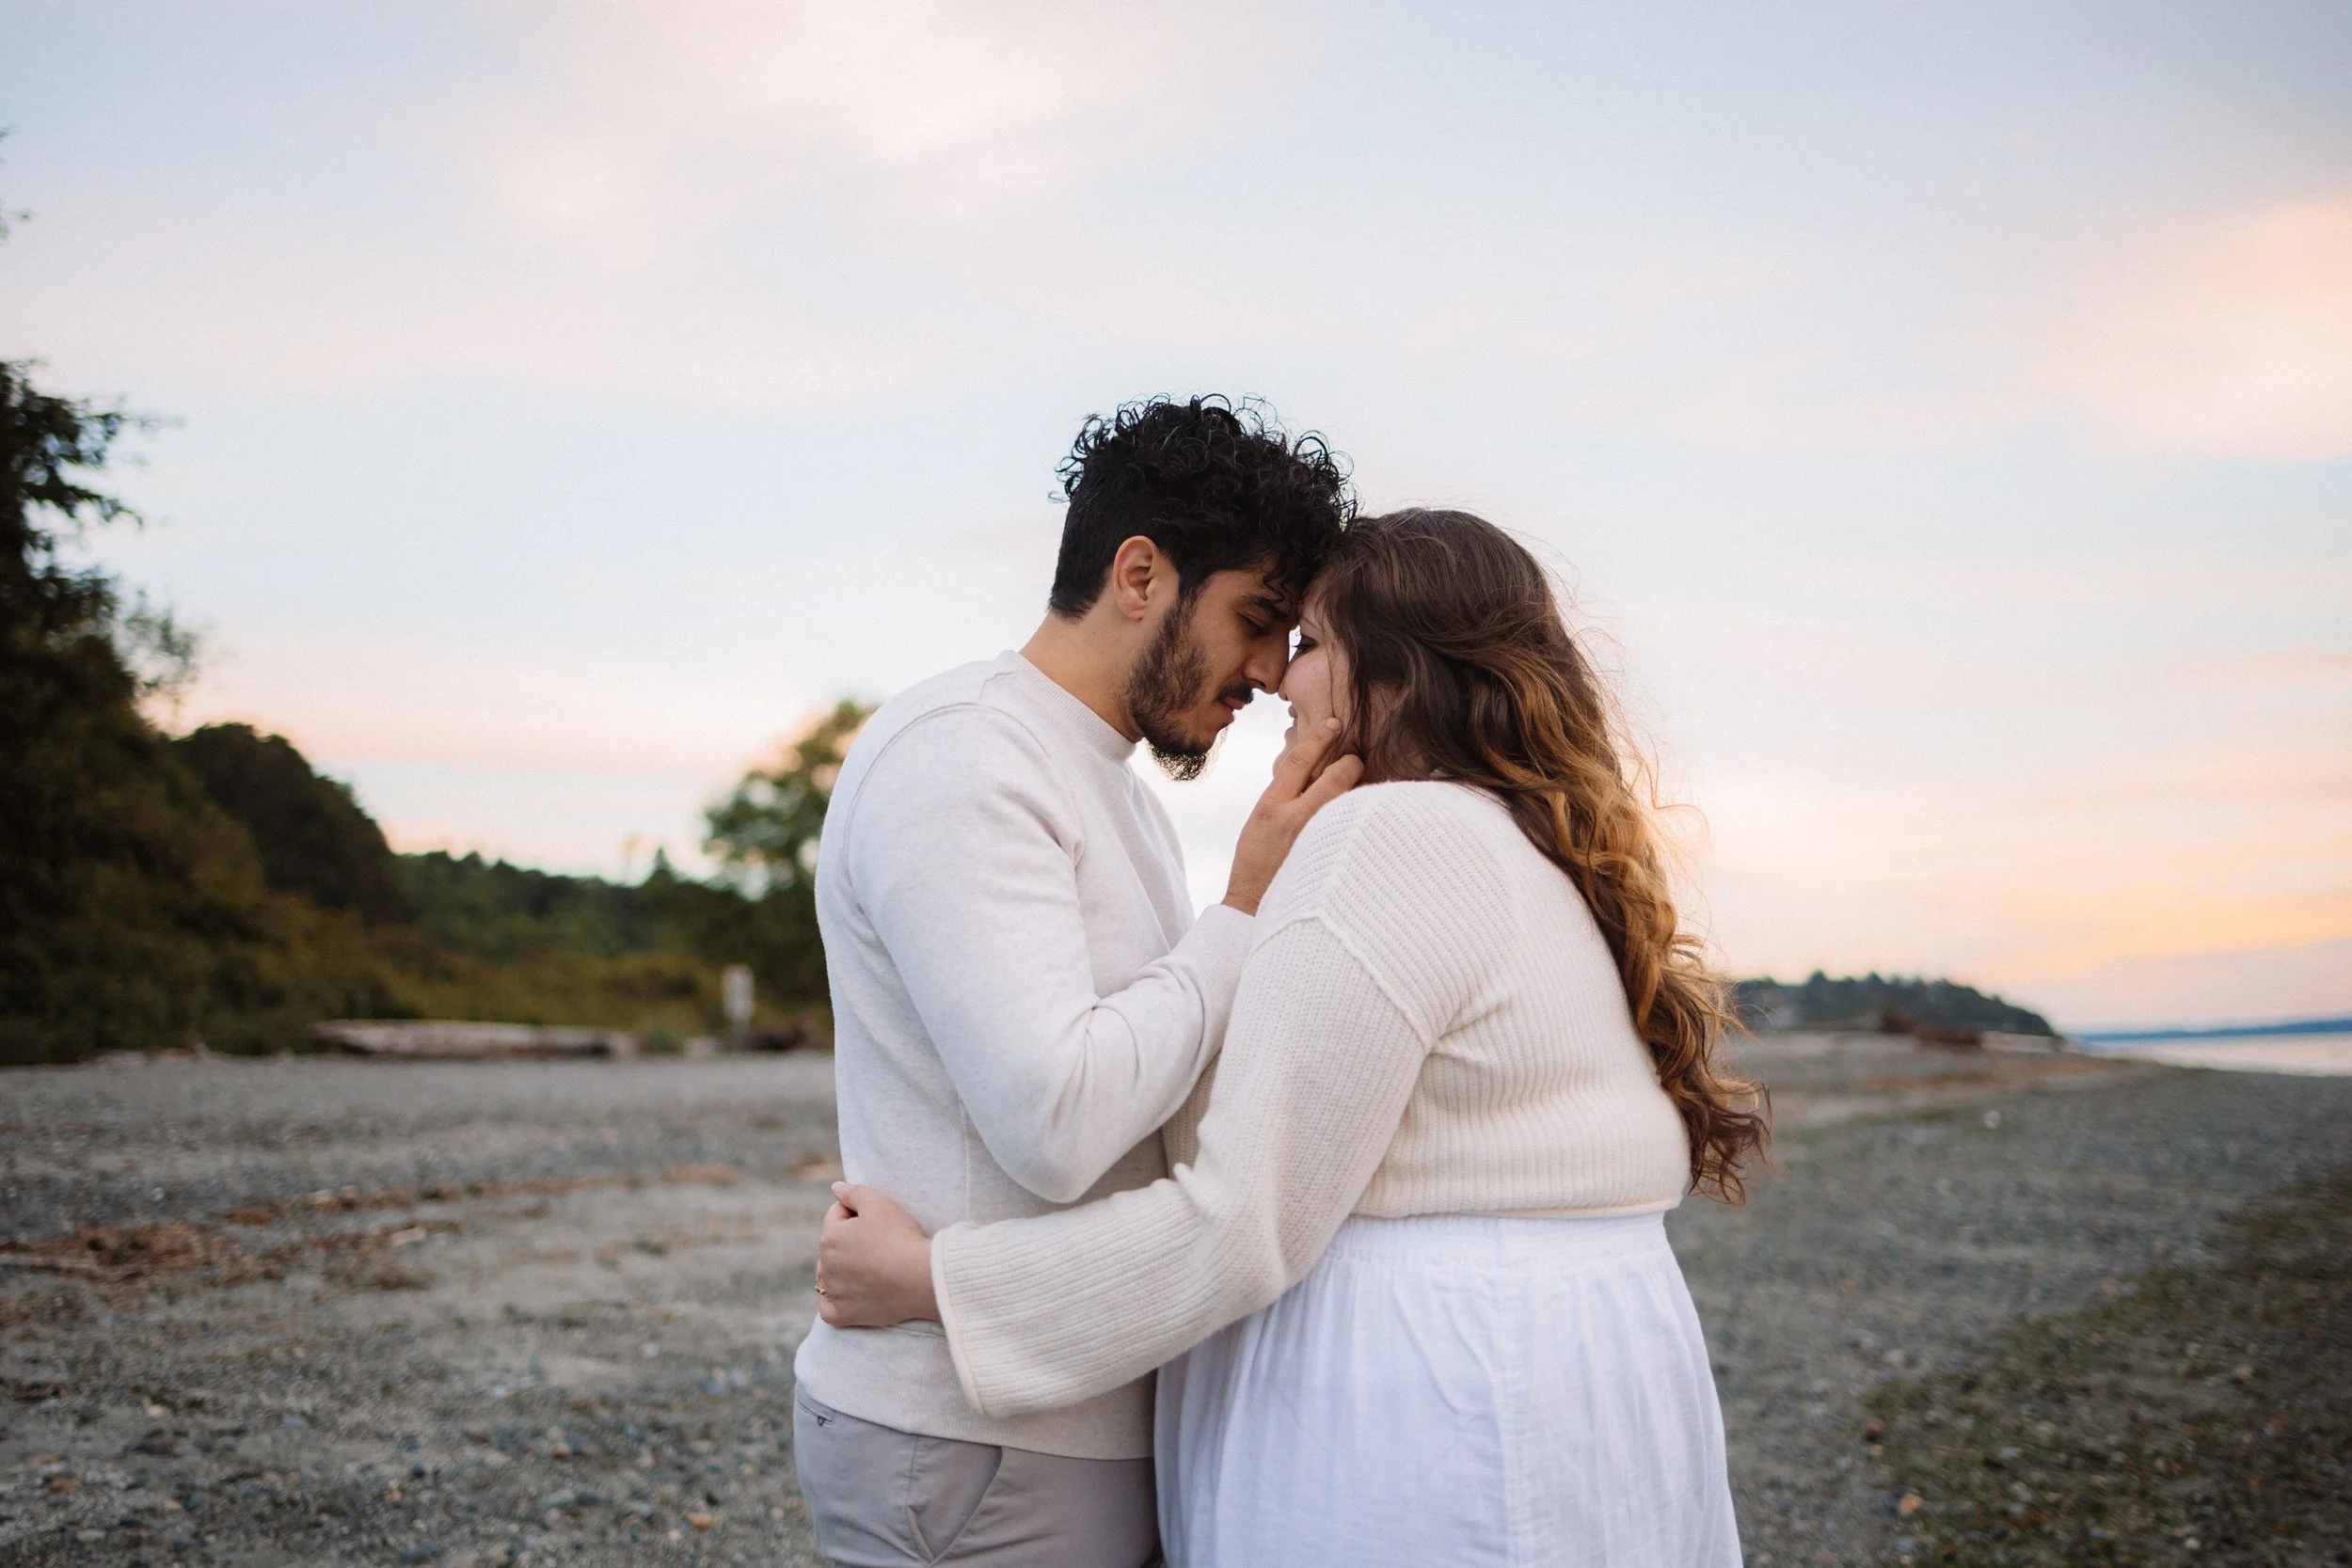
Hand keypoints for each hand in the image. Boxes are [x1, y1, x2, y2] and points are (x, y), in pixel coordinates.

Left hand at [816, 1183, 939, 1327]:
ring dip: (843, 1271)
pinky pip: (829, 1310)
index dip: (858, 1214)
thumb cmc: (901, 1238)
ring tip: (872, 1268)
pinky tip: (851, 1295)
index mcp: (829, 1238)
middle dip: (849, 1242)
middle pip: (833, 1247)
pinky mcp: (844, 1315)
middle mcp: (825, 1266)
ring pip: (829, 1277)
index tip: (880, 1221)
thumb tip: (836, 1188)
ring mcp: (834, 1293)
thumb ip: (853, 1192)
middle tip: (880, 1244)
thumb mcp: (879, 1203)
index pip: (836, 1217)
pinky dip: (836, 1303)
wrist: (923, 1278)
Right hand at [1222, 718, 1362, 915]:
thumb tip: (1316, 771)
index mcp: (1272, 805)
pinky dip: (1363, 817)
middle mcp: (1298, 818)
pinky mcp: (1338, 856)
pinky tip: (1366, 820)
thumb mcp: (1261, 821)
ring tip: (1363, 796)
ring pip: (1356, 798)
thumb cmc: (1258, 863)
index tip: (1335, 723)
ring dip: (1360, 792)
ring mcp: (1321, 837)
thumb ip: (1286, 796)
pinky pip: (1358, 825)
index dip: (1321, 736)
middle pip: (1341, 773)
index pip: (1301, 758)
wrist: (1255, 907)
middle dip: (1353, 763)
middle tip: (1355, 764)